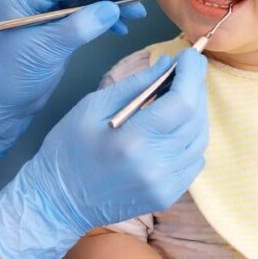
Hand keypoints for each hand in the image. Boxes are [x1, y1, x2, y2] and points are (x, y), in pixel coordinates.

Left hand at [0, 0, 146, 160]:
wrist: (1, 104)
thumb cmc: (12, 77)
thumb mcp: (46, 51)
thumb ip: (78, 27)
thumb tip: (111, 10)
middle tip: (137, 3)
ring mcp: (44, 10)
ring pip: (84, 0)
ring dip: (109, 7)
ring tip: (135, 15)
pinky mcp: (55, 25)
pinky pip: (83, 14)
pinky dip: (101, 20)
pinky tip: (120, 28)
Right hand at [0, 50, 209, 258]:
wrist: (57, 201)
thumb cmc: (68, 148)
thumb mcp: (92, 106)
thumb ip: (135, 84)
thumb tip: (168, 64)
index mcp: (132, 140)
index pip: (181, 102)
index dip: (191, 74)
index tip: (189, 56)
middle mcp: (154, 165)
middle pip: (195, 119)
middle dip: (196, 88)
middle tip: (187, 70)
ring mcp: (163, 185)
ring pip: (199, 140)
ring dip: (197, 113)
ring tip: (182, 96)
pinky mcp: (166, 197)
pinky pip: (194, 161)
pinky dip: (191, 138)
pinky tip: (176, 127)